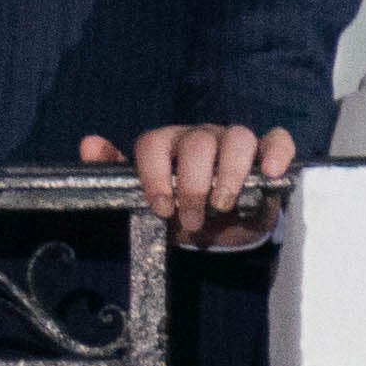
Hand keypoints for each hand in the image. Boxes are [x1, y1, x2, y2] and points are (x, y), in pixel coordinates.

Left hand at [82, 123, 296, 248]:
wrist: (217, 229)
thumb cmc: (176, 210)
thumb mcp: (142, 199)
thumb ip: (112, 172)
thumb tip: (88, 143)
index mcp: (165, 143)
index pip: (153, 143)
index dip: (154, 176)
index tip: (160, 207)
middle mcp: (199, 136)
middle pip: (196, 143)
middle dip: (192, 186)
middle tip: (191, 218)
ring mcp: (234, 141)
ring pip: (237, 137)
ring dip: (228, 174)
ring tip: (221, 206)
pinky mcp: (266, 152)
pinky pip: (276, 139)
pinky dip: (275, 152)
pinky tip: (269, 172)